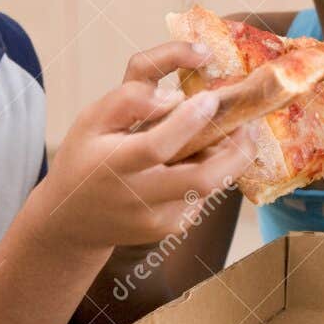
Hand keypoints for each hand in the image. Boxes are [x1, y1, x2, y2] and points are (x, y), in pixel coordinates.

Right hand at [29, 41, 256, 250]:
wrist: (75, 220)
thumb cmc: (85, 157)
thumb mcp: (91, 120)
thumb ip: (128, 100)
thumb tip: (175, 95)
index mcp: (113, 165)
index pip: (156, 146)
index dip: (188, 122)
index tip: (211, 97)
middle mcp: (138, 197)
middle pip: (201, 181)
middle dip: (236, 152)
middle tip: (248, 123)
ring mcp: (158, 219)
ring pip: (211, 187)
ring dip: (230, 159)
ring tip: (230, 133)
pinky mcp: (172, 228)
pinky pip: (203, 195)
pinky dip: (210, 172)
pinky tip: (198, 159)